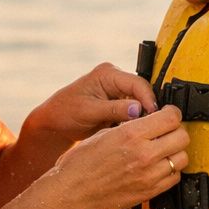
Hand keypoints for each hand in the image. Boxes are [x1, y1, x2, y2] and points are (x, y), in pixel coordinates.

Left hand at [26, 63, 159, 141]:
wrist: (54, 124)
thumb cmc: (64, 112)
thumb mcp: (88, 111)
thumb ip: (114, 109)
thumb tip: (139, 109)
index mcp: (107, 74)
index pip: (137, 83)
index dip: (148, 99)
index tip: (154, 114)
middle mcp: (116, 80)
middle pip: (142, 93)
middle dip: (147, 110)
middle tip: (150, 127)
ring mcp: (118, 94)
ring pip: (140, 105)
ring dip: (141, 118)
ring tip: (139, 133)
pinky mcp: (119, 107)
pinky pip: (134, 114)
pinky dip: (134, 124)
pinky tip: (132, 134)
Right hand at [49, 105, 186, 208]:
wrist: (72, 192)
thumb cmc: (81, 164)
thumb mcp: (104, 134)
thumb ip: (130, 127)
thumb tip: (148, 121)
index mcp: (131, 134)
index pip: (171, 117)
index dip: (172, 113)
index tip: (168, 114)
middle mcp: (144, 154)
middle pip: (182, 136)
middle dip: (176, 131)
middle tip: (167, 132)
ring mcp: (149, 175)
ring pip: (182, 158)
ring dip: (176, 152)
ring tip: (164, 150)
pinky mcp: (150, 191)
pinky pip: (175, 177)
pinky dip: (171, 171)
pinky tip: (159, 167)